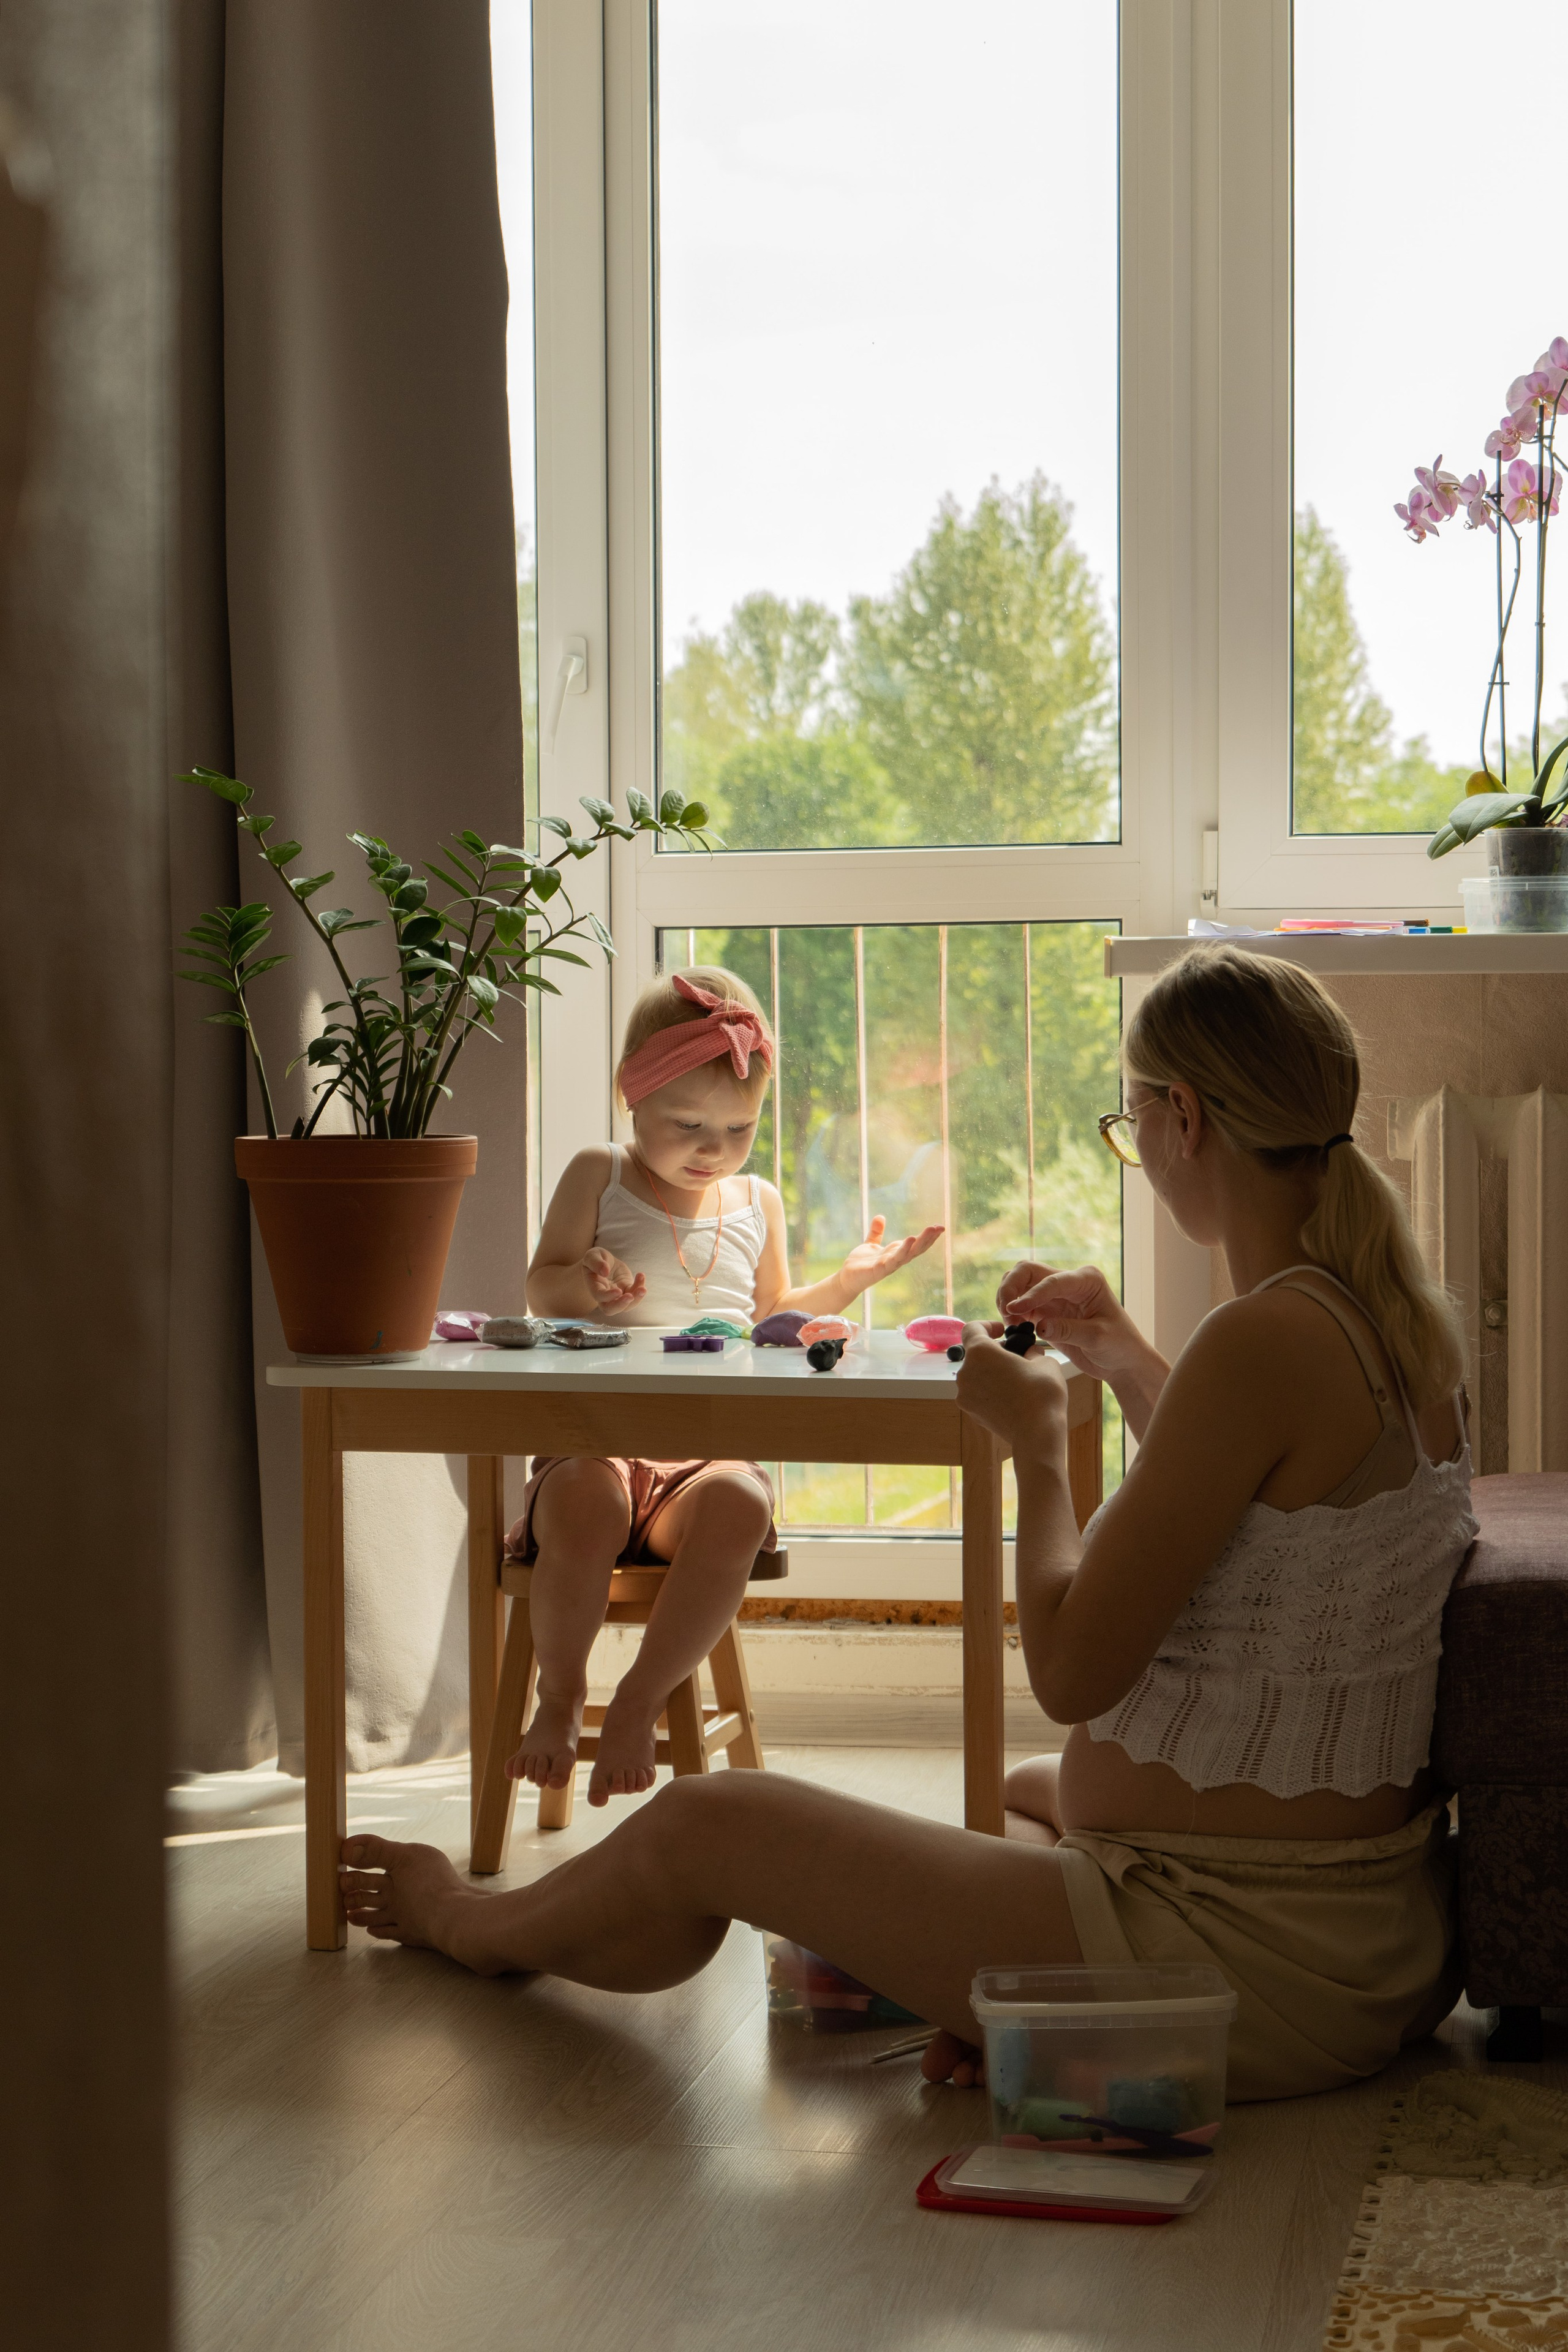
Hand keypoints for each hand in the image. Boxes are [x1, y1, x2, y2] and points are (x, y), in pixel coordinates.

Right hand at [582, 1247, 644, 1310]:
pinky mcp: (627, 1290)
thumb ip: (596, 1263)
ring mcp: (617, 1295)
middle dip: (621, 1305)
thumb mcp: (592, 1256)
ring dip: (636, 1299)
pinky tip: (641, 1276)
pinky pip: (634, 1294)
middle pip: (610, 1309)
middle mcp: (604, 1296)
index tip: (618, 1290)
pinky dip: (640, 1287)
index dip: (608, 1296)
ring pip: (626, 1306)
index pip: (599, 1296)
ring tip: (643, 1289)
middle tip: (631, 1296)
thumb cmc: (595, 1259)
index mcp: (594, 1287)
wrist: (604, 1261)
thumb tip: (604, 1271)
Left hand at [837, 1215, 943, 1297]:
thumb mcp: (870, 1244)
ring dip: (920, 1242)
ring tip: (930, 1230)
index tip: (940, 1227)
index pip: (916, 1244)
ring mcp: (889, 1265)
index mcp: (896, 1253)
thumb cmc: (860, 1264)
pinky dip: (903, 1250)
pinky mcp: (879, 1269)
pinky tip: (910, 1239)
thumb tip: (880, 1217)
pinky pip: (893, 1260)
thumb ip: (876, 1232)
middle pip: (916, 1249)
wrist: (847, 1278)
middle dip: (929, 1238)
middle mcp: (896, 1259)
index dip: (928, 1237)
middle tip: (940, 1228)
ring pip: (909, 1253)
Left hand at [955, 1321, 1067, 1453]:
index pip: (972, 1328)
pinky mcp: (970, 1411)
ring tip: (1016, 1379)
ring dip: (991, 1372)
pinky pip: (977, 1393)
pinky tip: (1011, 1397)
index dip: (987, 1325)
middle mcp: (965, 1372)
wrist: (1036, 1434)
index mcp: (980, 1352)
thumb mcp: (1044, 1361)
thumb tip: (1029, 1354)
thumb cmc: (1041, 1393)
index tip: (1002, 1331)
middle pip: (975, 1354)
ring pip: (975, 1374)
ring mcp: (965, 1394)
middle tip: (1017, 1357)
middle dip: (994, 1352)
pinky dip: (990, 1390)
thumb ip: (1032, 1351)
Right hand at [995, 1261, 1144, 1384]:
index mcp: (1086, 1280)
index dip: (1031, 1294)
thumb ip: (1068, 1330)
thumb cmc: (1119, 1345)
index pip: (1052, 1281)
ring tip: (1010, 1321)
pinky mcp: (1045, 1311)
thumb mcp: (1098, 1338)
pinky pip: (1020, 1303)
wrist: (1122, 1362)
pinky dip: (1011, 1311)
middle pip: (1028, 1271)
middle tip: (1006, 1311)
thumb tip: (1040, 1326)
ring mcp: (1055, 1295)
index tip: (1014, 1309)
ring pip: (1019, 1283)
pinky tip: (1013, 1326)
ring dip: (1008, 1298)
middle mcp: (1068, 1282)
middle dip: (1011, 1287)